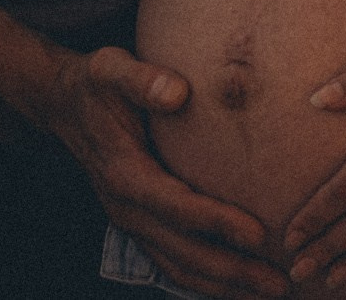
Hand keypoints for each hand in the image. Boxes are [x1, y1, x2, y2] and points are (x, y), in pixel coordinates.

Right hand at [37, 46, 284, 298]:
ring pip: (180, 268)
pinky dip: (206, 281)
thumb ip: (142, 79)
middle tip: (281, 284)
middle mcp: (127, 209)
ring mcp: (132, 223)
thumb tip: (178, 92)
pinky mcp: (140, 226)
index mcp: (124, 174)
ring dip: (225, 286)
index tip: (259, 235)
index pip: (177, 207)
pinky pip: (174, 264)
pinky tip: (239, 286)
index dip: (218, 223)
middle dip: (233, 272)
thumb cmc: (96, 85)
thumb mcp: (111, 68)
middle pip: (184, 253)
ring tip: (273, 293)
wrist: (64, 106)